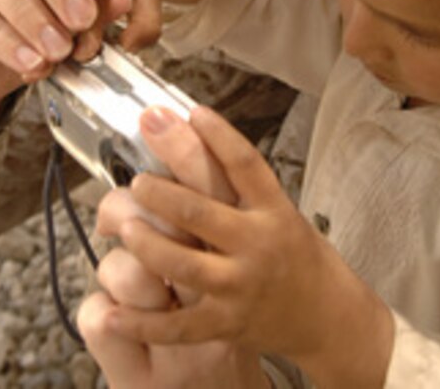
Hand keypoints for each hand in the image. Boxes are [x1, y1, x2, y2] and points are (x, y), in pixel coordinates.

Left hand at [99, 106, 393, 388]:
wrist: (328, 316)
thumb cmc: (296, 253)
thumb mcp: (279, 210)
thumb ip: (240, 186)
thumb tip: (194, 139)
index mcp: (273, 209)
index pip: (245, 164)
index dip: (219, 136)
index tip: (192, 112)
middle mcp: (257, 244)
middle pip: (201, 211)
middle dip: (161, 193)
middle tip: (136, 179)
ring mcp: (240, 286)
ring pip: (183, 264)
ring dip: (148, 244)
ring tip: (124, 225)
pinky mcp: (225, 324)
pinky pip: (177, 327)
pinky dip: (140, 322)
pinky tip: (111, 314)